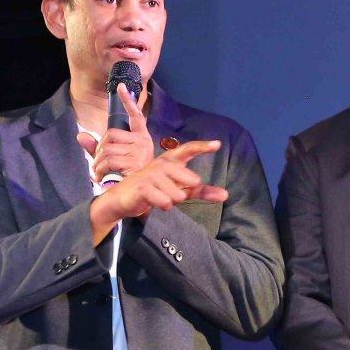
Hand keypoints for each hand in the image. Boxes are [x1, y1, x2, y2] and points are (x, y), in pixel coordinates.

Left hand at [76, 83, 155, 184]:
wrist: (140, 196)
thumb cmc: (128, 176)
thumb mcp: (112, 160)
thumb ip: (97, 148)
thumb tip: (80, 135)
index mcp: (141, 138)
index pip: (135, 116)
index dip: (128, 102)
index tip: (121, 87)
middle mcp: (143, 142)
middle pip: (110, 135)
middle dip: (99, 150)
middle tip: (99, 164)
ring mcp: (140, 151)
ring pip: (107, 148)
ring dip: (97, 163)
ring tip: (99, 173)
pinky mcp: (135, 162)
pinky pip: (109, 160)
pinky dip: (100, 170)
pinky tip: (101, 177)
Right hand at [90, 140, 228, 238]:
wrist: (123, 198)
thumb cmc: (155, 191)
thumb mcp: (180, 190)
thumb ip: (201, 191)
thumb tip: (226, 195)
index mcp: (171, 161)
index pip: (188, 149)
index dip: (203, 146)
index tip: (218, 144)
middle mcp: (162, 164)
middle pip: (190, 180)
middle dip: (184, 192)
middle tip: (168, 192)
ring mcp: (151, 174)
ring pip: (178, 194)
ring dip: (171, 201)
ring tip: (159, 197)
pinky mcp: (143, 186)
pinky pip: (166, 201)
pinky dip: (163, 205)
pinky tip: (154, 202)